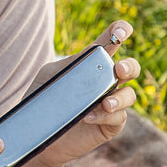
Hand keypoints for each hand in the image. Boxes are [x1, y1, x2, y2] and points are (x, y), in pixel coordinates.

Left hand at [29, 20, 139, 166]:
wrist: (36, 135)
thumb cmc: (42, 101)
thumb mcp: (49, 76)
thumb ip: (69, 64)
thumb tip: (91, 55)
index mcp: (92, 64)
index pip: (112, 41)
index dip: (121, 31)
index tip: (123, 31)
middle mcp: (106, 82)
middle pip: (131, 68)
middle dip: (130, 66)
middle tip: (118, 69)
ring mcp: (110, 104)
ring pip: (129, 94)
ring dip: (120, 97)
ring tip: (105, 103)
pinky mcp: (110, 125)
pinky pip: (119, 117)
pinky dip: (105, 116)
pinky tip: (88, 117)